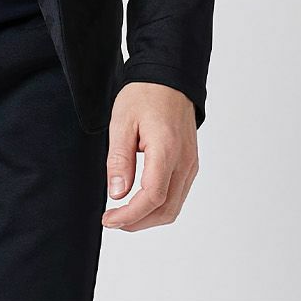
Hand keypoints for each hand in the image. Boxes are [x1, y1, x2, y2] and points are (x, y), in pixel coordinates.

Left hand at [102, 82, 199, 230]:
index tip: (109, 219)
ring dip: (149, 217)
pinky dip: (159, 206)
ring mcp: (191, 164)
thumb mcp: (122, 122)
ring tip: (123, 214)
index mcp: (166, 150)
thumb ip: (119, 159)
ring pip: (174, 206)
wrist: (169, 79)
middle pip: (166, 210)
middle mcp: (185, 162)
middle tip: (112, 220)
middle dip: (138, 222)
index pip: (153, 197)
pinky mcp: (191, 164)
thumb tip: (117, 194)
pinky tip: (140, 201)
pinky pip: (178, 195)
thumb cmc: (145, 95)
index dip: (130, 215)